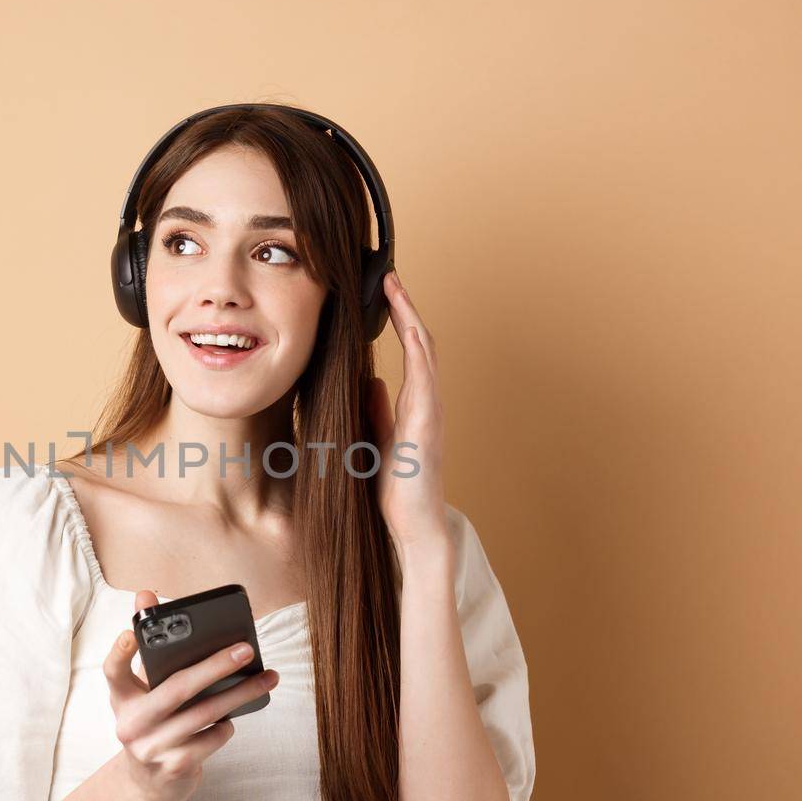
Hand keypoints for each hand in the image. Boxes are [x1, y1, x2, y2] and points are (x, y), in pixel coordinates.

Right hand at [103, 590, 279, 800]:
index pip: (113, 671)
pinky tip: (231, 719)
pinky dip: (226, 726)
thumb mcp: (144, 691)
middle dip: (215, 665)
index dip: (120, 652)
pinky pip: (211, 739)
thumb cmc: (152, 724)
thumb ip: (149, 649)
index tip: (131, 632)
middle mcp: (131, 724)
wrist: (144, 786)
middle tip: (246, 649)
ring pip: (204, 714)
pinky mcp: (173, 768)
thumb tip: (147, 595)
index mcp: (122, 699)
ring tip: (266, 679)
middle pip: (176, 688)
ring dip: (240, 694)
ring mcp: (151, 749)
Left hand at [366, 270, 451, 553]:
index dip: (400, 318)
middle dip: (406, 307)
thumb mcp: (379, 439)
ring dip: (412, 317)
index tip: (384, 291)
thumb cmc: (398, 488)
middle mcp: (427, 401)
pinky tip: (408, 328)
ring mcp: (431, 410)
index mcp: (414, 404)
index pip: (410, 350)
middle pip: (421, 341)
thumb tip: (370, 382)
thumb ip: (378, 410)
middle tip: (389, 275)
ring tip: (396, 288)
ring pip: (426, 352)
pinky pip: (426, 378)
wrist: (413, 525)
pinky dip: (418, 350)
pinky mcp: (428, 424)